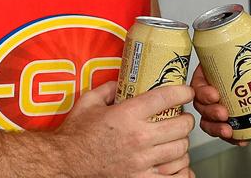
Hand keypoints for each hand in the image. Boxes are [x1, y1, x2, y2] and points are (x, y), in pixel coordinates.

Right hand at [57, 81, 195, 176]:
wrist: (64, 164)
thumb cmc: (75, 135)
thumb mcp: (88, 103)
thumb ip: (107, 88)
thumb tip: (121, 82)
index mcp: (127, 115)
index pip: (165, 98)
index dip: (182, 92)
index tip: (187, 92)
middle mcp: (138, 138)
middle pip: (180, 126)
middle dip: (186, 121)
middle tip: (182, 119)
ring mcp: (141, 162)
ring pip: (180, 151)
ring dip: (182, 145)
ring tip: (178, 142)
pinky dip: (180, 171)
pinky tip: (177, 165)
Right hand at [190, 34, 250, 145]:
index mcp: (214, 68)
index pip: (199, 80)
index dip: (202, 91)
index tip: (215, 95)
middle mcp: (213, 86)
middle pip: (201, 103)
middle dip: (210, 112)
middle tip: (224, 115)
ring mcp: (222, 103)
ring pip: (209, 119)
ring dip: (216, 128)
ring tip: (229, 131)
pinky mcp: (233, 116)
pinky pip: (224, 129)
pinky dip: (231, 137)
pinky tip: (240, 139)